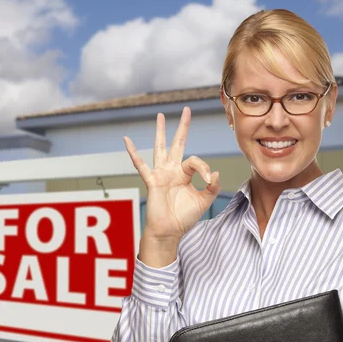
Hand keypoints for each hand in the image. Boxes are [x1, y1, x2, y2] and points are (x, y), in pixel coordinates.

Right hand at [124, 107, 220, 243]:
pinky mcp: (151, 181)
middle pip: (178, 144)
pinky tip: (126, 140)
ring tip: (160, 116)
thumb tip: (216, 172)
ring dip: (160, 132)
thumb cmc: (184, 217)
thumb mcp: (203, 201)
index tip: (209, 180)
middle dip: (182, 127)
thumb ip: (212, 187)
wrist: (169, 231)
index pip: (195, 161)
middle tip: (187, 110)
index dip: (204, 168)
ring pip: (160, 148)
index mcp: (184, 174)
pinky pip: (140, 165)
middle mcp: (172, 170)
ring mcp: (160, 174)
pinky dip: (133, 152)